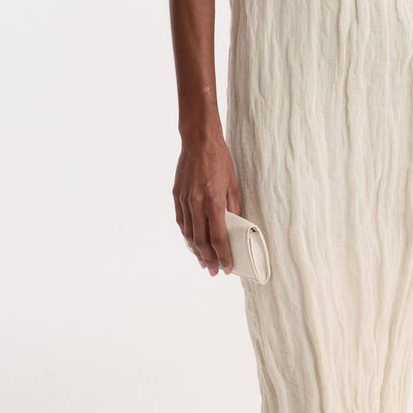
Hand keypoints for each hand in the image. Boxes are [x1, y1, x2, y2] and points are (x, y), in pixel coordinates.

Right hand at [172, 134, 240, 274]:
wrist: (198, 141)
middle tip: (214, 271)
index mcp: (213, 201)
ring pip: (189, 234)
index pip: (218, 238)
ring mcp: (184, 201)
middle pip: (201, 241)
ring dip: (196, 251)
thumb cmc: (219, 159)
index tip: (226, 268)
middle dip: (209, 259)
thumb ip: (233, 206)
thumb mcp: (233, 183)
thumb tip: (235, 224)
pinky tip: (192, 243)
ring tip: (203, 262)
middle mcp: (196, 204)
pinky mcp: (177, 196)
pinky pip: (181, 222)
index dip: (223, 255)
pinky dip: (187, 236)